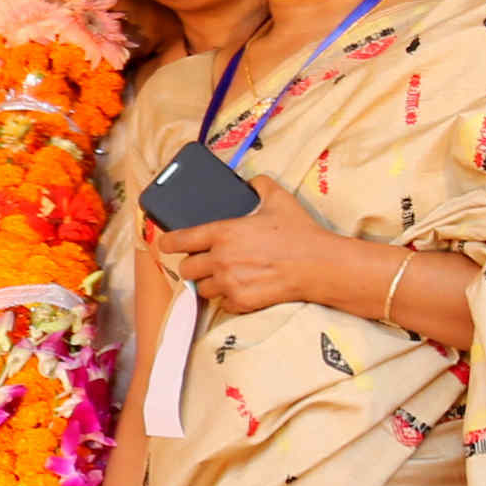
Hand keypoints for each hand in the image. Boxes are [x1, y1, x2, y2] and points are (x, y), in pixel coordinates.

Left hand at [148, 174, 348, 320]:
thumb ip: (260, 185)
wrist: (318, 265)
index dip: (168, 242)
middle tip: (205, 262)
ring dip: (210, 283)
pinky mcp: (240, 302)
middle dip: (193, 265)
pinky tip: (242, 287)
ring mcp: (229, 283)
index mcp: (223, 233)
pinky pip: (223, 303)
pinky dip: (229, 298)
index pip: (179, 240)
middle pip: (186, 269)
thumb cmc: (299, 233)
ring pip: (202, 289)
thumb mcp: (279, 199)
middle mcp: (220, 259)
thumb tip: (251, 182)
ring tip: (226, 275)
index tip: (167, 244)